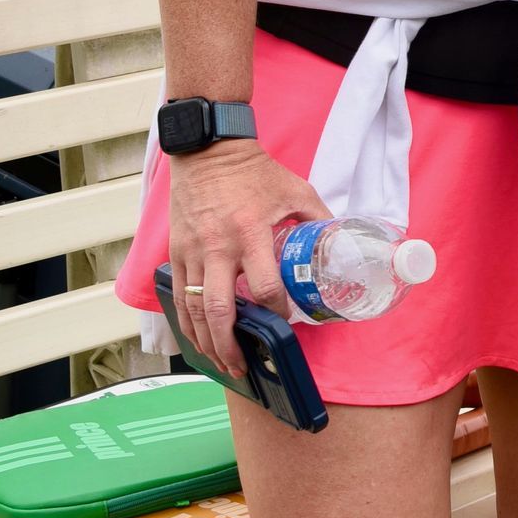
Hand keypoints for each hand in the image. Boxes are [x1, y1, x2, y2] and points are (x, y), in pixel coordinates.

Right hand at [167, 143, 332, 377]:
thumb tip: (341, 245)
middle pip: (219, 310)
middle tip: (242, 366)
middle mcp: (218, 248)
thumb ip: (319, 220)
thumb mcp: (297, 191)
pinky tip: (197, 339)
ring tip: (220, 362)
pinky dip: (185, 323)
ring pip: (192, 310)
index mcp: (251, 234)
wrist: (208, 152)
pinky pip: (177, 296)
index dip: (276, 312)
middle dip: (229, 345)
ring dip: (205, 342)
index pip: (264, 288)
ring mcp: (192, 252)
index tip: (285, 323)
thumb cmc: (256, 172)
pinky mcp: (176, 251)